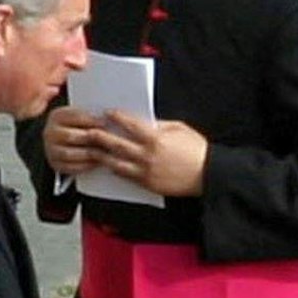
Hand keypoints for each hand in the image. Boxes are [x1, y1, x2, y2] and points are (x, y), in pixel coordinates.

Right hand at [41, 105, 107, 176]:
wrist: (64, 141)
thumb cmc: (78, 126)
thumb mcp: (82, 116)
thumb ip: (91, 116)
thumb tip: (109, 118)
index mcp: (57, 116)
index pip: (73, 117)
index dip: (91, 120)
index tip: (105, 123)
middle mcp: (50, 132)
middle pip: (70, 136)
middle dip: (90, 139)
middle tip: (106, 140)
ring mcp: (50, 149)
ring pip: (69, 153)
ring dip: (88, 154)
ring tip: (104, 152)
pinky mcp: (55, 164)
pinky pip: (69, 167)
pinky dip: (85, 165)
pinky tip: (97, 162)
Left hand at [88, 110, 207, 196]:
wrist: (207, 174)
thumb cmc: (197, 150)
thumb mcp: (180, 128)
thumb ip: (159, 125)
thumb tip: (145, 122)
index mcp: (155, 137)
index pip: (129, 124)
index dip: (116, 117)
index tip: (108, 113)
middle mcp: (146, 154)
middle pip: (116, 144)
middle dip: (101, 136)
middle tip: (90, 131)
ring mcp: (145, 171)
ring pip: (116, 163)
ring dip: (103, 156)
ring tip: (94, 151)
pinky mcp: (148, 184)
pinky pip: (126, 176)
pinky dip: (116, 171)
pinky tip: (109, 166)